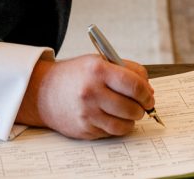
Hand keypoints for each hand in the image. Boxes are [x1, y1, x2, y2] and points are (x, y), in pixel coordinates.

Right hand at [17, 55, 154, 138]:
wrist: (44, 92)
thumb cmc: (75, 75)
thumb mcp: (99, 61)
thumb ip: (127, 70)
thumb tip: (148, 90)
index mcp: (98, 70)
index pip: (133, 84)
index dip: (146, 93)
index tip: (149, 96)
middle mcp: (91, 91)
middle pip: (131, 107)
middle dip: (142, 108)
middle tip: (142, 106)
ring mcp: (87, 112)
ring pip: (123, 124)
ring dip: (132, 120)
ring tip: (128, 112)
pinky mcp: (84, 129)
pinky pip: (111, 132)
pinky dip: (117, 127)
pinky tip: (113, 118)